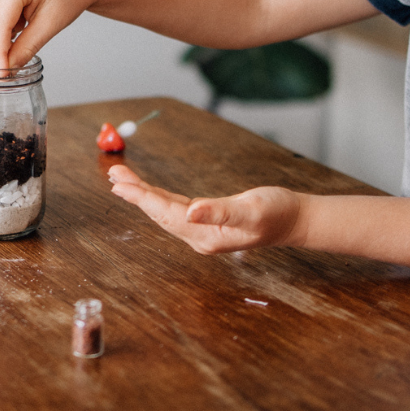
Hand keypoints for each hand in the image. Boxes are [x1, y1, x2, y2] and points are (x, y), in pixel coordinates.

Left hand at [107, 165, 305, 253]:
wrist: (295, 220)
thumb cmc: (278, 214)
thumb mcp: (252, 210)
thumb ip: (221, 211)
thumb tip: (191, 210)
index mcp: (207, 235)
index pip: (167, 213)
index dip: (143, 197)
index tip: (121, 184)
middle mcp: (199, 236)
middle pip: (160, 212)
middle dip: (135, 194)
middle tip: (114, 174)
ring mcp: (201, 231)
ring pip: (164, 210)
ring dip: (143, 194)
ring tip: (121, 179)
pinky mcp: (205, 222)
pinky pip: (174, 208)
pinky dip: (157, 197)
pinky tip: (147, 191)